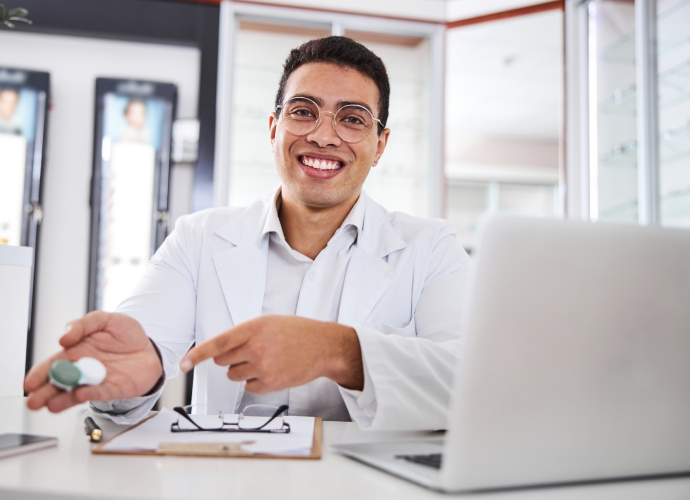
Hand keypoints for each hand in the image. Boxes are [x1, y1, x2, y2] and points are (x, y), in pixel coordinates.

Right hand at [24, 311, 162, 412]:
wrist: (150, 346)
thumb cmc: (126, 334)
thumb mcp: (104, 320)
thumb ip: (83, 324)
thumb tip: (64, 336)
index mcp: (77, 352)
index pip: (53, 364)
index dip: (40, 373)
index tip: (30, 382)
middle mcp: (84, 369)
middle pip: (60, 383)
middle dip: (45, 392)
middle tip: (34, 400)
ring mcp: (98, 381)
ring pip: (76, 392)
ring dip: (62, 400)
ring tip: (50, 405)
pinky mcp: (115, 388)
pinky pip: (102, 393)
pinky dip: (91, 394)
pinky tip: (80, 395)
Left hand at [181, 315, 363, 393]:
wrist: (323, 347)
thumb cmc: (297, 332)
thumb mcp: (269, 322)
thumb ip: (244, 333)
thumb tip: (221, 350)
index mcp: (254, 328)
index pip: (218, 343)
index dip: (198, 355)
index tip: (184, 364)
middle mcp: (257, 348)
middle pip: (223, 361)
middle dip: (230, 358)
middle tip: (250, 351)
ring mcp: (264, 367)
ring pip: (234, 375)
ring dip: (242, 370)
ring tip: (264, 360)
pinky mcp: (271, 383)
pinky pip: (248, 387)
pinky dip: (255, 381)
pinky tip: (271, 370)